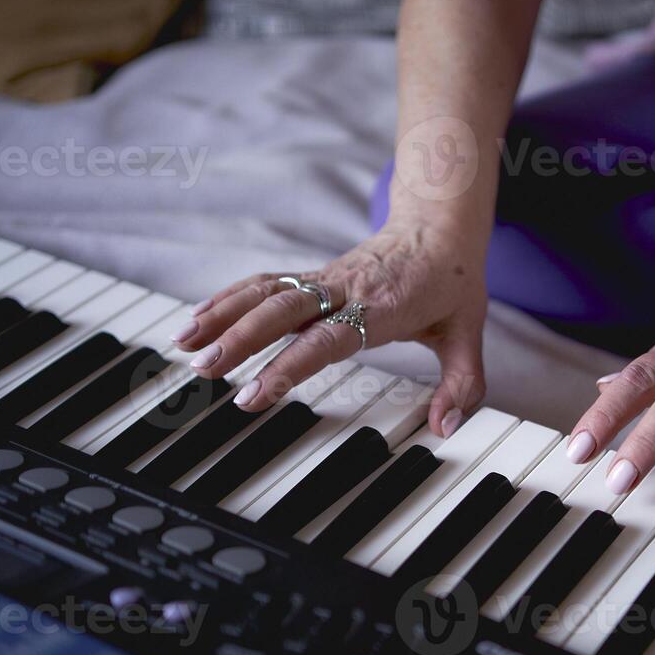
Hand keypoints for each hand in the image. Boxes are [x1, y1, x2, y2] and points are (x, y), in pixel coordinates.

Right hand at [172, 223, 487, 435]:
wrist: (441, 226)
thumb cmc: (452, 283)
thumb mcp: (468, 334)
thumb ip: (462, 384)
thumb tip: (445, 427)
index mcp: (381, 307)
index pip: (327, 339)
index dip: (288, 366)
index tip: (254, 394)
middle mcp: (345, 289)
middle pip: (283, 311)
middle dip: (239, 340)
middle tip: (204, 371)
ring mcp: (324, 279)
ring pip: (265, 292)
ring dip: (222, 316)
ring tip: (185, 346)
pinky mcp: (312, 275)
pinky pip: (264, 283)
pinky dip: (227, 299)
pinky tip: (198, 320)